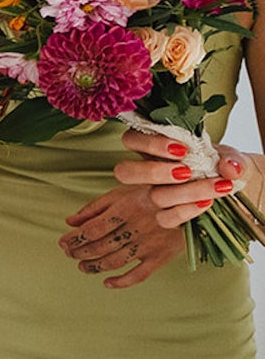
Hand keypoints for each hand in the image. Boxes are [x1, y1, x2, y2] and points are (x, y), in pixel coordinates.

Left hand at [60, 183, 182, 287]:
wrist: (190, 199)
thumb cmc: (150, 193)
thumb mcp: (121, 192)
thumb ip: (94, 207)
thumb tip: (69, 222)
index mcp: (125, 209)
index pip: (91, 230)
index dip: (74, 239)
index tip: (62, 243)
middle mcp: (136, 227)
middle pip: (100, 246)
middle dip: (80, 252)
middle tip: (69, 254)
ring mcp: (149, 244)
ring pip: (114, 261)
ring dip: (94, 267)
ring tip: (82, 266)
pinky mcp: (162, 256)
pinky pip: (139, 275)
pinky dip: (121, 282)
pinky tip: (107, 282)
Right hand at [109, 126, 251, 221]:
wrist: (235, 187)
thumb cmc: (223, 165)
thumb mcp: (231, 156)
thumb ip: (232, 159)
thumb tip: (229, 168)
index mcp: (155, 148)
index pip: (131, 140)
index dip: (149, 144)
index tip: (182, 149)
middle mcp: (149, 171)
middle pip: (124, 172)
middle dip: (153, 172)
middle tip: (185, 171)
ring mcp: (155, 194)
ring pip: (154, 196)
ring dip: (187, 191)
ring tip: (217, 186)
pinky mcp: (166, 215)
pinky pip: (165, 218)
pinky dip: (187, 211)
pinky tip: (207, 202)